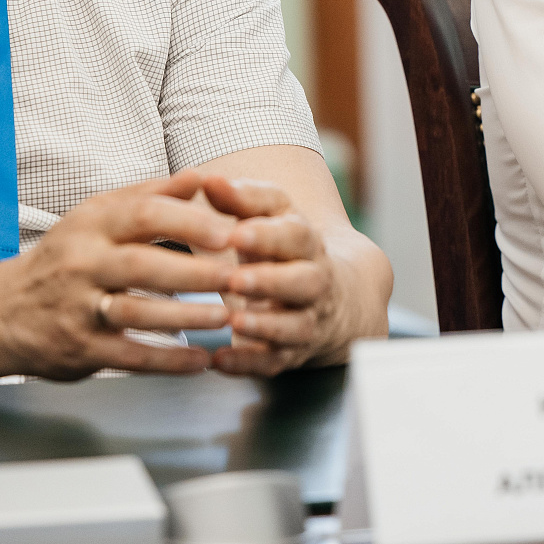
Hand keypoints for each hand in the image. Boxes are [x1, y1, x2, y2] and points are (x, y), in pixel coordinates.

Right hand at [0, 169, 239, 378]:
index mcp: (91, 225)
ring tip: (226, 316)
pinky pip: (130, 356)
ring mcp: (78, 309)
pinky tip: (200, 359)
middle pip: (141, 265)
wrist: (0, 312)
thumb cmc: (64, 257)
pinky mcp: (80, 349)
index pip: (142, 215)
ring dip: (186, 317)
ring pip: (136, 313)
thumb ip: (150, 196)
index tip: (228, 231)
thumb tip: (201, 176)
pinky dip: (167, 361)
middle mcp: (82, 264)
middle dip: (193, 272)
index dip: (187, 222)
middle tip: (236, 276)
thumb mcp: (97, 216)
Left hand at [202, 176, 339, 375]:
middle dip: (271, 282)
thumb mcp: (272, 215)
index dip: (268, 236)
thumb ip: (242, 198)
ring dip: (265, 326)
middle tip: (236, 280)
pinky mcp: (291, 353)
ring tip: (234, 321)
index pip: (295, 236)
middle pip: (304, 282)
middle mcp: (314, 282)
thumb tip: (208, 180)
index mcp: (307, 243)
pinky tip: (219, 361)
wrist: (335, 296)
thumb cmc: (286, 247)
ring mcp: (306, 320)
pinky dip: (248, 364)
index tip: (237, 234)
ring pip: (295, 326)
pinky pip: (273, 363)